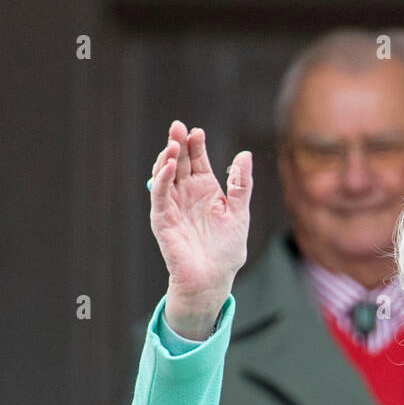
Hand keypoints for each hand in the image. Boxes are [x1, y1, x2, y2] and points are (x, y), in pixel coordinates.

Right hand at [150, 121, 251, 332]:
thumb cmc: (227, 249)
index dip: (196, 145)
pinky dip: (160, 180)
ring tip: (172, 143)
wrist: (213, 277)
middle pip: (179, 162)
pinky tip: (166, 166)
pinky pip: (159, 195)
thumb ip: (241, 185)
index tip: (197, 132)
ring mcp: (173, 205)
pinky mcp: (162, 219)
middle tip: (177, 127)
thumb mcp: (239, 212)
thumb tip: (245, 154)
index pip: (197, 160)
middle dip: (177, 143)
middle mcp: (186, 193)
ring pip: (165, 175)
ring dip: (166, 158)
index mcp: (205, 189)